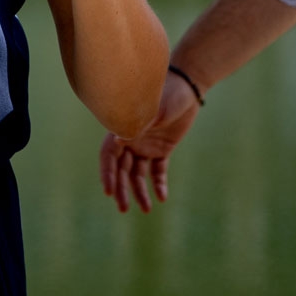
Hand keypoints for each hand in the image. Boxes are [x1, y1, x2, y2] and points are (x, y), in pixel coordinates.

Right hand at [100, 71, 200, 212]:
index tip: (109, 191)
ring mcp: (146, 145)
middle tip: (123, 208)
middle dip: (121, 189)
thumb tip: (115, 141)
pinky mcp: (162, 149)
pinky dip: (159, 184)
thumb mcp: (155, 109)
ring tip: (147, 209)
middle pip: (122, 169)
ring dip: (140, 191)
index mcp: (124, 128)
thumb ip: (138, 125)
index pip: (109, 155)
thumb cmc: (168, 93)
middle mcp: (132, 139)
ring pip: (138, 174)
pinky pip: (158, 171)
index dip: (107, 173)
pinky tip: (162, 197)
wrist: (189, 86)